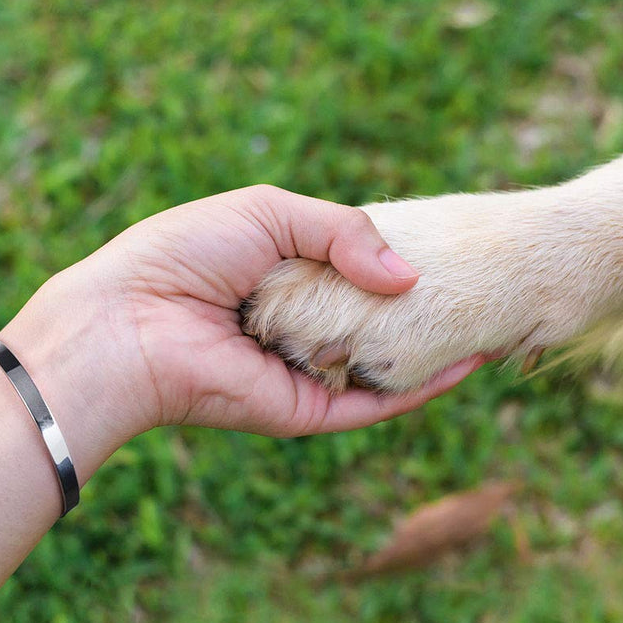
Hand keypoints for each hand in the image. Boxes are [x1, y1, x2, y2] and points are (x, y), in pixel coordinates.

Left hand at [1, 186, 485, 475]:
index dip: (400, 265)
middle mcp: (300, 325)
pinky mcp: (303, 410)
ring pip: (382, 365)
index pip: (356, 273)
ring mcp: (304, 370)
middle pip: (376, 322)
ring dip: (436, 349)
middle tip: (485, 290)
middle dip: (427, 310)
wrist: (127, 318)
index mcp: (286, 276)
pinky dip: (420, 388)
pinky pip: (372, 402)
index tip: (451, 252)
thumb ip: (344, 231)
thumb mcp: (270, 212)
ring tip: (495, 324)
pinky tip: (467, 364)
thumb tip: (408, 275)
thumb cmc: (184, 253)